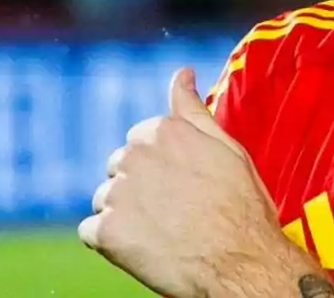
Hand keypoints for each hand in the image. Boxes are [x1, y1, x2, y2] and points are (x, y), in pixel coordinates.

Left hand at [79, 68, 296, 297]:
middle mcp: (135, 156)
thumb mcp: (227, 147)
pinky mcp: (106, 231)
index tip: (181, 184)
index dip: (161, 165)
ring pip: (106, 199)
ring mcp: (118, 194)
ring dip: (124, 214)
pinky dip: (111, 242)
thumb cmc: (242, 205)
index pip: (141, 139)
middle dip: (138, 186)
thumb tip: (182, 73)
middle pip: (119, 167)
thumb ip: (194, 109)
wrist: (240, 260)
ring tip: (161, 231)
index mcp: (163, 131)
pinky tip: (143, 247)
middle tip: (173, 210)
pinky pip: (91, 232)